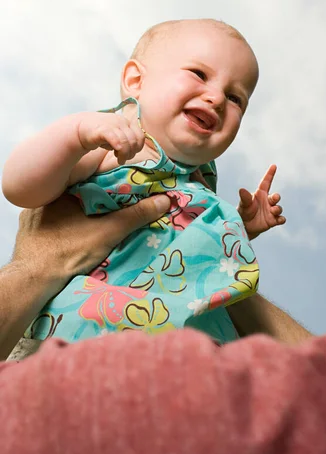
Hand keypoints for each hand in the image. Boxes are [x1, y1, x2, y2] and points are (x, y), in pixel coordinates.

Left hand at [0, 192, 169, 358]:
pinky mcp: (33, 227)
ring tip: (106, 214)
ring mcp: (37, 211)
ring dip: (87, 207)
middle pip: (83, 188)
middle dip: (103, 194)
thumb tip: (164, 200)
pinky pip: (57, 216)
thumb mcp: (108, 232)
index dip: (115, 177)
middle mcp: (48, 194)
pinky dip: (71, 219)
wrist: (32, 280)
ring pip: (70, 202)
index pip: (95, 172)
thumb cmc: (68, 251)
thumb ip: (136, 214)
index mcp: (64, 185)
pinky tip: (81, 229)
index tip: (132, 184)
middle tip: (124, 200)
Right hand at [77, 112, 144, 164]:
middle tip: (123, 159)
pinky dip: (117, 145)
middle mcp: (122, 122)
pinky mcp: (102, 129)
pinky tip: (115, 152)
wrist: (82, 128)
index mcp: (128, 123)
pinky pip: (114, 138)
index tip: (130, 154)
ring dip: (124, 154)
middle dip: (130, 153)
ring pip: (125, 142)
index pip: (140, 137)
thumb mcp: (118, 136)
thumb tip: (134, 151)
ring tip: (119, 159)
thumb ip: (128, 141)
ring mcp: (113, 124)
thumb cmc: (102, 135)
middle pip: (133, 141)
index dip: (138, 148)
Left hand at [237, 164, 285, 239]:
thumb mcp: (244, 204)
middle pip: (275, 196)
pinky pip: (281, 219)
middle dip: (276, 197)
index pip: (266, 182)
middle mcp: (267, 201)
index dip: (270, 174)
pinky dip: (281, 219)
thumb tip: (241, 189)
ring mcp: (271, 211)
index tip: (273, 166)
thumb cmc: (244, 212)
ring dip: (277, 209)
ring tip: (273, 211)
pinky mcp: (273, 220)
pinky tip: (279, 219)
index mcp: (260, 194)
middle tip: (274, 198)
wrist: (244, 226)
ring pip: (279, 208)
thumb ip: (245, 198)